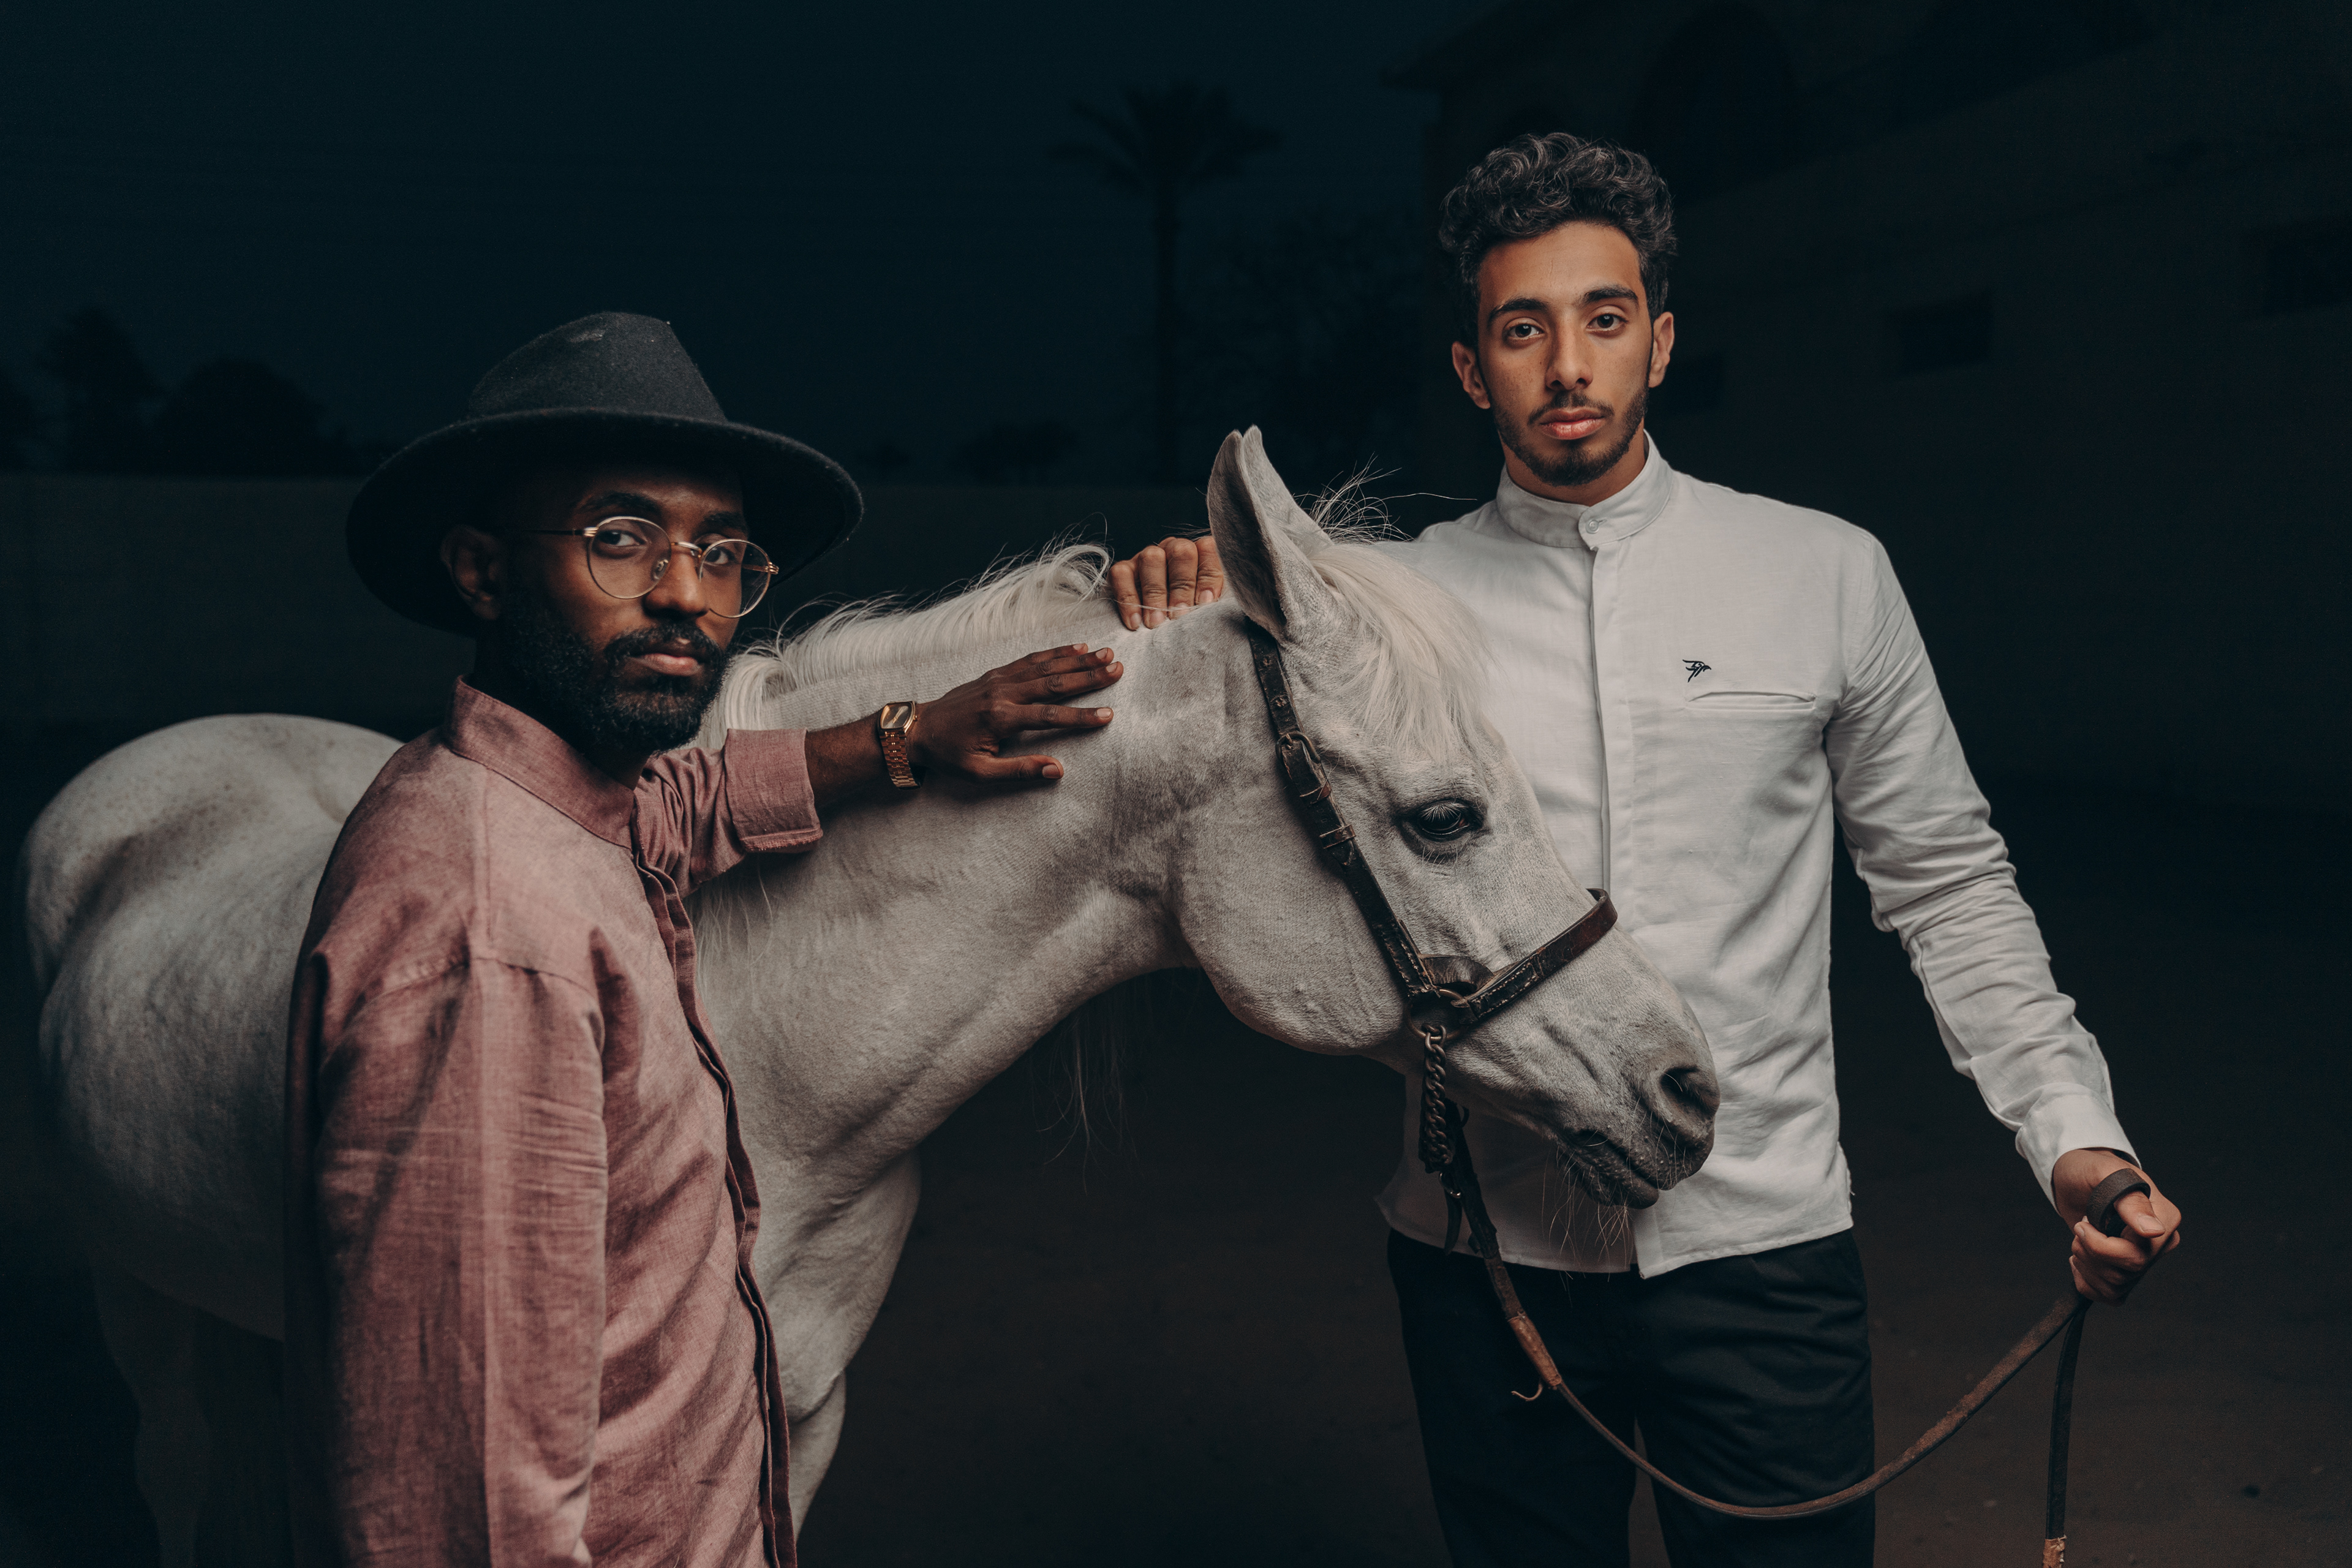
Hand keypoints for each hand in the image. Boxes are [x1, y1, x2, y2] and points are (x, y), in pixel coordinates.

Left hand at [908, 643, 1121, 781]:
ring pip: (1045, 666)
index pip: (1049, 717)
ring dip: (1077, 660)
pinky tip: (1075, 647)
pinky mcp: (995, 674)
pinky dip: (1054, 652)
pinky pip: (1030, 659)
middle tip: (1117, 668)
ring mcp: (999, 680)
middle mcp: (1002, 694)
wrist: (916, 730)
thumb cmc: (948, 755)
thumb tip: (1058, 770)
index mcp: (1000, 719)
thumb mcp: (980, 773)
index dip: (1080, 717)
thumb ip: (1019, 771)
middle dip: (1087, 676)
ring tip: (1105, 654)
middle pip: (1053, 683)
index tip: (1108, 715)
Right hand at [1108, 535, 1223, 630]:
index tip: (1205, 603)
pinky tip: (1136, 622)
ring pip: (1152, 558)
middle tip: (1179, 616)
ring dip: (1155, 593)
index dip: (1208, 576)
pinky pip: (1121, 575)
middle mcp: (1174, 549)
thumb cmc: (1189, 617)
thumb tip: (1211, 604)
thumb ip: (1214, 601)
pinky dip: (1129, 600)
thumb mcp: (1207, 607)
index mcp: (1200, 553)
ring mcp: (1147, 557)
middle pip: (1181, 552)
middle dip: (1181, 587)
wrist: (1152, 627)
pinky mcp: (1124, 569)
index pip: (1207, 549)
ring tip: (1156, 622)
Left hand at [2052, 1147, 2180, 1302]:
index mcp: (2166, 1219)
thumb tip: (2154, 1231)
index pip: (2139, 1254)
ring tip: (2080, 1238)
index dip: (2101, 1246)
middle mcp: (2161, 1243)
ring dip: (2086, 1264)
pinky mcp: (2126, 1273)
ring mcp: (2145, 1260)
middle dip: (2091, 1253)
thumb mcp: (2105, 1172)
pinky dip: (2086, 1281)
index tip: (2084, 1223)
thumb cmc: (2091, 1169)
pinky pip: (2109, 1296)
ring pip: (2115, 1286)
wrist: (2076, 1178)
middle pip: (2127, 1273)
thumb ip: (2131, 1201)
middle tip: (2080, 1228)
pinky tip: (2081, 1259)